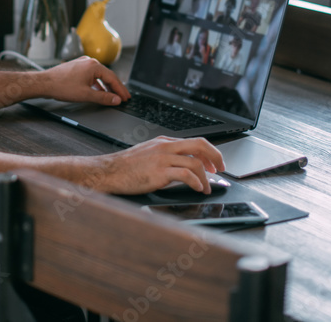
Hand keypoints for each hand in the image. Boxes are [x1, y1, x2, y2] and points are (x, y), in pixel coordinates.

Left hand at [41, 56, 130, 105]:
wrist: (44, 83)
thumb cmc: (62, 87)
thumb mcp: (86, 94)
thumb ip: (103, 97)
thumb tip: (116, 99)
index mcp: (93, 65)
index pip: (113, 78)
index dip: (121, 89)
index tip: (126, 97)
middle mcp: (89, 61)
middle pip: (107, 75)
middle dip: (115, 87)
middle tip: (124, 97)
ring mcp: (82, 63)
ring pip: (99, 75)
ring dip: (106, 86)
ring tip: (113, 96)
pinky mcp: (77, 67)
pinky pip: (91, 75)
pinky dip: (97, 83)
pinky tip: (99, 91)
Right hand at [93, 136, 225, 194]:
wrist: (108, 172)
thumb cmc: (125, 166)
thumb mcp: (147, 154)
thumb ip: (164, 155)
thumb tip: (182, 164)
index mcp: (163, 142)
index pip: (194, 142)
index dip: (209, 152)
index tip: (214, 163)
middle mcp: (165, 147)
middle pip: (199, 146)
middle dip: (215, 157)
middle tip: (221, 169)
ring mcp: (162, 159)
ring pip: (195, 162)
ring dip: (206, 177)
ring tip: (207, 188)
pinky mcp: (159, 172)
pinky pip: (185, 174)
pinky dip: (196, 182)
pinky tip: (198, 188)